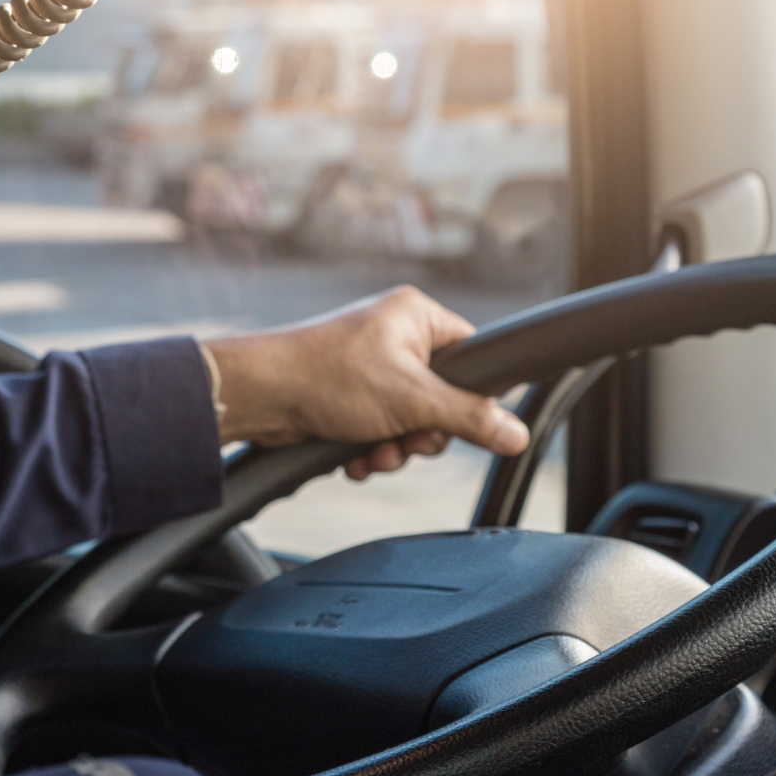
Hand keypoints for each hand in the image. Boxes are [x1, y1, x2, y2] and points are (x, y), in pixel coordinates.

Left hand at [203, 286, 529, 479]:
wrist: (259, 395)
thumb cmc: (327, 376)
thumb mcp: (412, 400)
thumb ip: (470, 418)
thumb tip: (516, 434)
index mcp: (417, 316)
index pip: (471, 356)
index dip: (469, 396)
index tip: (456, 422)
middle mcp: (394, 336)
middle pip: (441, 398)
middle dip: (422, 433)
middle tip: (407, 441)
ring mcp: (368, 367)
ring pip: (408, 421)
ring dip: (395, 447)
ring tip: (374, 452)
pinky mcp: (346, 396)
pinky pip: (378, 428)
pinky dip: (370, 448)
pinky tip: (355, 458)